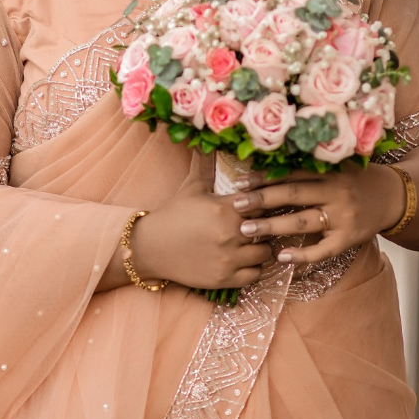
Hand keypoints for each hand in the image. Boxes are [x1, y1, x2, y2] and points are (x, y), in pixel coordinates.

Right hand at [105, 177, 272, 293]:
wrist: (150, 247)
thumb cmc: (173, 214)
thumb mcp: (192, 187)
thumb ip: (206, 164)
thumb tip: (208, 140)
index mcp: (224, 208)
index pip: (262, 202)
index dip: (265, 202)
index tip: (262, 203)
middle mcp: (229, 234)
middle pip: (268, 227)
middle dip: (267, 223)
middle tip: (263, 222)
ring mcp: (228, 258)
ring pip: (265, 252)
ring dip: (262, 245)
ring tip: (255, 240)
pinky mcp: (225, 278)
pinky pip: (255, 274)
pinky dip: (254, 266)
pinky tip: (246, 257)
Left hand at [229, 163, 405, 265]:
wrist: (394, 196)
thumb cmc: (356, 179)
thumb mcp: (336, 165)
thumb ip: (308, 167)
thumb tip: (267, 167)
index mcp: (329, 171)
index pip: (290, 174)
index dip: (264, 178)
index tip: (239, 183)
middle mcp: (336, 192)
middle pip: (293, 195)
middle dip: (262, 200)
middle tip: (236, 206)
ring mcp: (343, 217)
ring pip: (303, 222)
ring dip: (273, 227)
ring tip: (247, 230)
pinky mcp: (350, 238)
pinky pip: (323, 250)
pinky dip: (303, 255)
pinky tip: (281, 256)